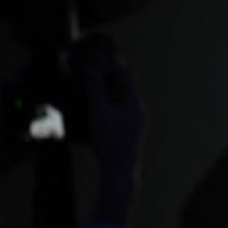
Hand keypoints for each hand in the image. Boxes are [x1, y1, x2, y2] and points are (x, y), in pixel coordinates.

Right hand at [72, 33, 146, 225]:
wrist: (120, 171)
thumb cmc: (110, 142)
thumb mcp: (99, 112)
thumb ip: (95, 89)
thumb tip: (91, 67)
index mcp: (133, 101)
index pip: (126, 74)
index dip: (112, 63)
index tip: (98, 56)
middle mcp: (138, 109)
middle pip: (124, 86)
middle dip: (108, 77)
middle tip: (91, 70)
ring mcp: (135, 121)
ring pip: (121, 100)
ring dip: (107, 92)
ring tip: (90, 88)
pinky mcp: (129, 132)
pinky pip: (119, 112)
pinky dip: (108, 106)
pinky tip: (95, 111)